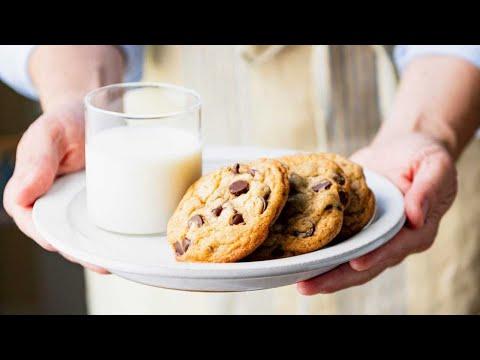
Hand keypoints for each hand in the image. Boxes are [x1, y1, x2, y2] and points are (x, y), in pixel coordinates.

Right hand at [3, 101, 108, 273]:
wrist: (94, 112)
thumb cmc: (66, 121)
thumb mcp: (50, 132)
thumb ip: (37, 159)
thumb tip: (22, 195)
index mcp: (29, 190)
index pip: (31, 221)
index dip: (47, 236)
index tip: (66, 245)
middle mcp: (51, 203)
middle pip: (60, 235)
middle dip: (79, 253)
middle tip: (103, 264)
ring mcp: (74, 206)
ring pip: (82, 234)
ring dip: (98, 250)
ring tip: (119, 261)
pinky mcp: (97, 204)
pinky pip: (101, 223)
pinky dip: (112, 235)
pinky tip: (130, 244)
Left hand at [298, 132, 456, 294]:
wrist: (401, 148)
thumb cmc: (423, 157)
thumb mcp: (435, 167)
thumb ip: (428, 190)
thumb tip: (416, 216)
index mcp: (414, 232)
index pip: (393, 248)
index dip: (375, 256)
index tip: (355, 263)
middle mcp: (390, 240)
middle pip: (363, 264)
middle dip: (337, 277)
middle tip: (308, 285)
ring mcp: (368, 235)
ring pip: (344, 258)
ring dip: (322, 271)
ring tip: (297, 281)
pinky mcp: (351, 225)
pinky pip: (334, 240)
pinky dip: (316, 249)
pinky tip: (295, 257)